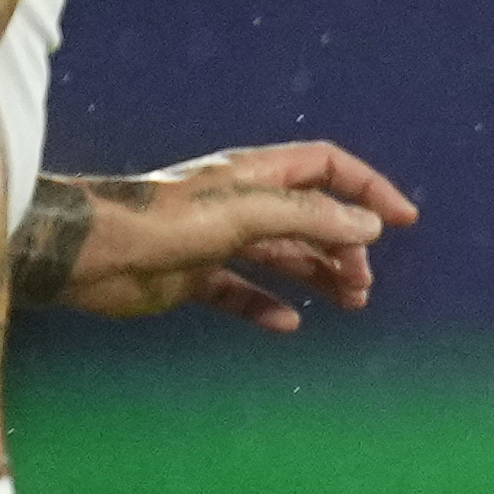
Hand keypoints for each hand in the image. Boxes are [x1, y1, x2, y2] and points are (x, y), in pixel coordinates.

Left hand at [29, 142, 416, 329]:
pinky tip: (287, 324)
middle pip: (310, 218)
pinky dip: (268, 306)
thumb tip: (368, 228)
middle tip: (362, 286)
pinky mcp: (193, 277)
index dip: (368, 190)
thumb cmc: (164, 221)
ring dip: (317, 276)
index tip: (402, 221)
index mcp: (256, 175)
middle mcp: (240, 203)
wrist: (90, 254)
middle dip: (345, 248)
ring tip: (348, 304)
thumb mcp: (248, 213)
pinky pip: (242, 293)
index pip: (327, 168)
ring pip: (283, 256)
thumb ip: (310, 218)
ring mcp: (217, 240)